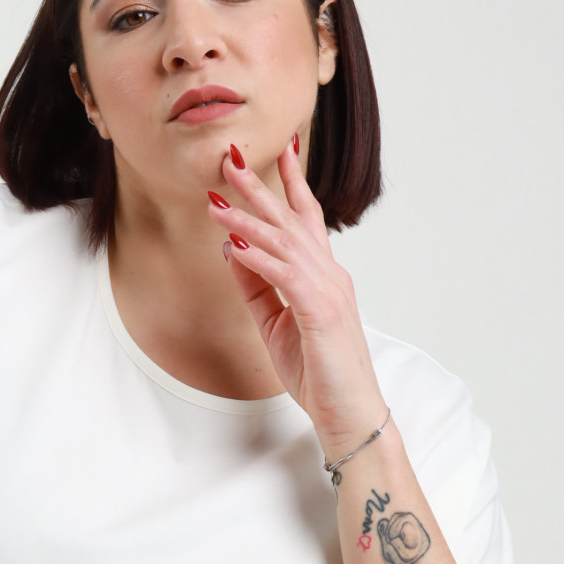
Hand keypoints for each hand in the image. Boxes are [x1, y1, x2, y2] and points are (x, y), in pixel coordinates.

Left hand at [208, 139, 386, 461]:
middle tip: (229, 157)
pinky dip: (259, 258)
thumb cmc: (318, 373)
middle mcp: (330, 275)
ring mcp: (328, 291)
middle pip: (290, 220)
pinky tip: (235, 245)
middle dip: (259, 187)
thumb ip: (255, 286)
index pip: (306, 219)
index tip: (278, 150)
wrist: (348, 413)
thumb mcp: (275, 324)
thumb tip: (231, 250)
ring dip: (247, 220)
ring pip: (283, 243)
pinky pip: (284, 276)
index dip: (290, 184)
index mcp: (323, 276)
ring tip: (215, 201)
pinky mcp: (320, 312)